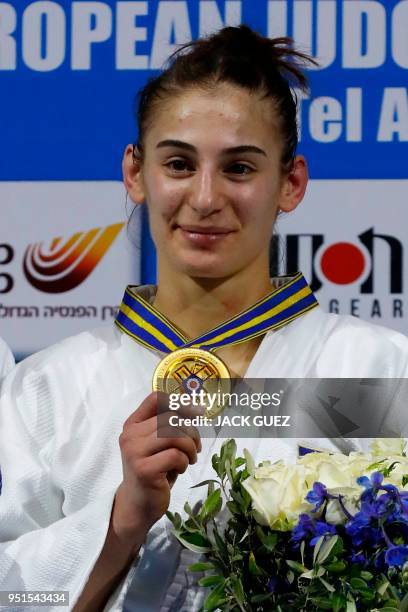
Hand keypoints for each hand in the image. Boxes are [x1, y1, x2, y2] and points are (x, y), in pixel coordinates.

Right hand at [112, 392, 202, 541]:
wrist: (138, 505)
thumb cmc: (154, 471)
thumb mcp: (160, 444)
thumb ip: (170, 425)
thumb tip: (196, 408)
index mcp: (133, 424)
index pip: (155, 398)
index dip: (179, 402)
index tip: (196, 413)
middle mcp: (130, 435)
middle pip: (170, 418)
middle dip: (191, 431)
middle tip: (195, 447)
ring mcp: (134, 452)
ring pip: (174, 435)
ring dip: (190, 447)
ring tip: (190, 459)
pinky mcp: (144, 469)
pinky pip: (175, 455)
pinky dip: (184, 462)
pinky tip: (180, 470)